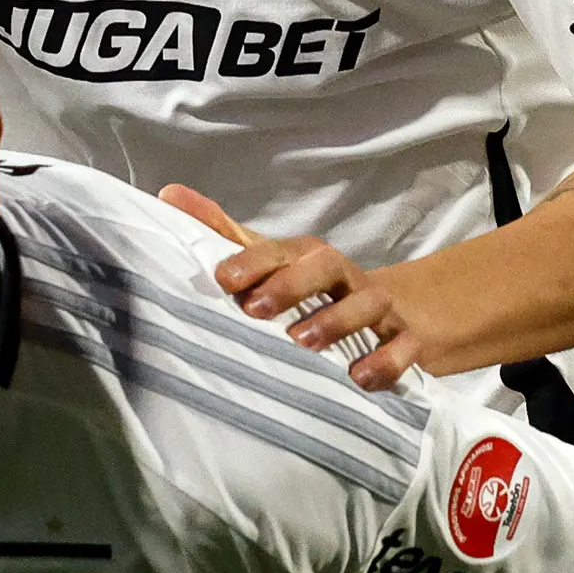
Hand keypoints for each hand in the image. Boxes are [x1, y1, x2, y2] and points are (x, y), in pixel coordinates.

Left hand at [159, 185, 419, 390]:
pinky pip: (404, 345)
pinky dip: (386, 360)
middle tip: (256, 311)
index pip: (282, 250)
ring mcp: (377, 306)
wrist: (382, 315)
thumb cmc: (306, 289)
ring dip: (338, 321)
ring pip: (369, 303)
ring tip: (304, 343)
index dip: (254, 261)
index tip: (224, 280)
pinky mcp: (404, 339)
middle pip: (326, 267)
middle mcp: (344, 276)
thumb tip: (169, 194)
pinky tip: (360, 378)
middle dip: (293, 286)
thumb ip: (220, 234)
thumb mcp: (266, 263)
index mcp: (307, 257)